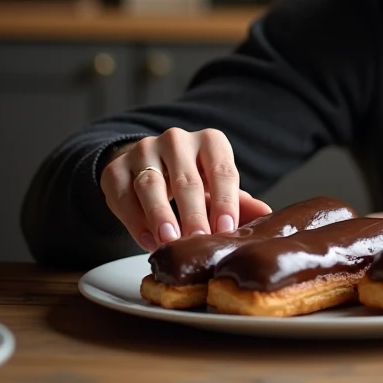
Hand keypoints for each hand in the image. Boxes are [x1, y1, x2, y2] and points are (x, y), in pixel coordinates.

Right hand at [99, 128, 271, 251]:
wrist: (145, 165)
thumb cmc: (193, 179)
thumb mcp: (217, 186)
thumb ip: (239, 201)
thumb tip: (267, 215)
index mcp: (210, 141)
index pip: (222, 170)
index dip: (225, 201)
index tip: (227, 228)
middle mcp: (176, 140)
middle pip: (187, 180)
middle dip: (194, 213)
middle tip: (199, 239)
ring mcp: (143, 151)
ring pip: (151, 185)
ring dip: (161, 215)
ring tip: (170, 242)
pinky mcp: (115, 169)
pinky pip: (123, 195)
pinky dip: (135, 220)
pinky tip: (147, 240)